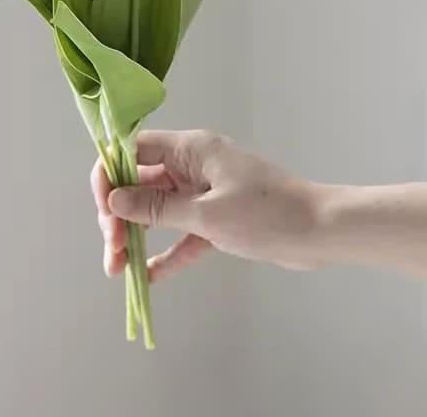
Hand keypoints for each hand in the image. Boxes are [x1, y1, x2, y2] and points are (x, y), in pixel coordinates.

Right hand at [91, 129, 321, 281]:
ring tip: (116, 269)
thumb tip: (114, 201)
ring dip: (135, 236)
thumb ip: (157, 208)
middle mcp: (191, 166)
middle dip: (119, 214)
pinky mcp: (215, 218)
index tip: (104, 210)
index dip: (110, 175)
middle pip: (139, 183)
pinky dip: (164, 253)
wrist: (322, 232)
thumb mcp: (207, 214)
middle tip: (112, 249)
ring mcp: (202, 192)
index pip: (133, 149)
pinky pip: (180, 233)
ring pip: (156, 210)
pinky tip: (147, 278)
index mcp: (189, 150)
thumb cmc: (266, 214)